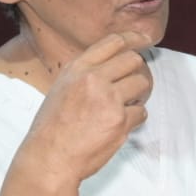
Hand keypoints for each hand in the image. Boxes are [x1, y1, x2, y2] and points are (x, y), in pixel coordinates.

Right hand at [17, 33, 153, 184]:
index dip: (133, 38)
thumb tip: (112, 65)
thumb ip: (85, 74)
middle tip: (131, 85)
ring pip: (142, 83)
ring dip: (138, 95)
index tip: (145, 39)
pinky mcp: (120, 121)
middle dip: (136, 71)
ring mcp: (109, 99)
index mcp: (77, 69)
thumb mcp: (62, 88)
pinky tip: (118, 125)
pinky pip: (142, 112)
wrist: (50, 157)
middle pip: (133, 60)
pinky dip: (135, 118)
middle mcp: (93, 79)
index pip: (112, 42)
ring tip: (123, 107)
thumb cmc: (53, 127)